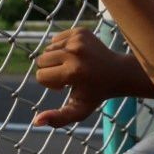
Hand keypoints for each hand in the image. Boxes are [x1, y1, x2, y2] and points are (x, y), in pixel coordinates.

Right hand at [34, 28, 153, 126]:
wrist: (118, 73)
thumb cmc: (95, 94)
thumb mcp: (78, 110)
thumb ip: (57, 119)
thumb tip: (35, 122)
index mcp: (73, 72)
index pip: (41, 76)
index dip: (50, 84)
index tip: (65, 86)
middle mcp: (75, 53)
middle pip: (41, 60)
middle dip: (50, 70)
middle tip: (67, 76)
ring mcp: (77, 40)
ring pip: (47, 49)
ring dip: (56, 59)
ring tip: (72, 65)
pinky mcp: (79, 31)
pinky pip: (56, 39)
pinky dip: (61, 48)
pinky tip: (76, 56)